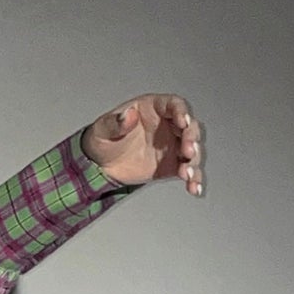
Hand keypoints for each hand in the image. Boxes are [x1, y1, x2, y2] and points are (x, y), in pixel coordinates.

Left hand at [83, 94, 202, 194]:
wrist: (99, 166)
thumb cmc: (103, 139)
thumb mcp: (103, 128)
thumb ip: (116, 122)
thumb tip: (128, 115)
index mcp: (154, 109)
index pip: (173, 105)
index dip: (181, 112)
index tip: (183, 122)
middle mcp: (168, 125)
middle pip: (188, 127)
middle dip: (191, 139)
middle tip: (187, 151)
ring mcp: (171, 145)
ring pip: (191, 149)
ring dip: (193, 161)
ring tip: (187, 174)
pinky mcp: (171, 165)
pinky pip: (186, 169)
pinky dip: (192, 178)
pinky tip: (194, 187)